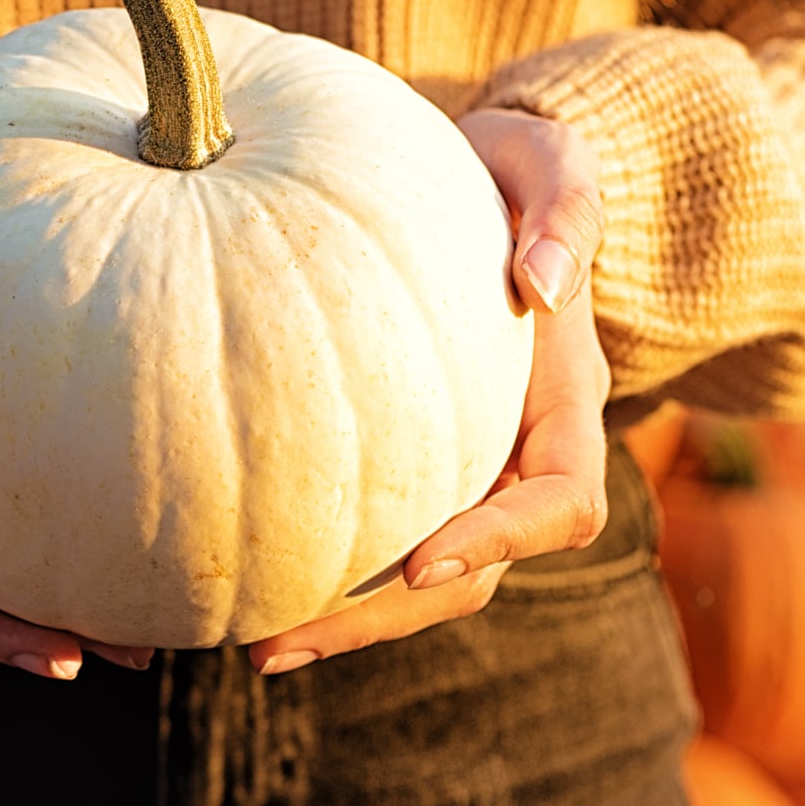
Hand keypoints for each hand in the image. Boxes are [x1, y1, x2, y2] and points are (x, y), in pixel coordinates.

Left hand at [248, 108, 611, 673]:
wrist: (479, 182)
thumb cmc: (515, 169)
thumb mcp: (552, 160)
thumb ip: (566, 207)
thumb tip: (543, 282)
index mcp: (565, 404)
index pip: (560, 503)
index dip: (500, 541)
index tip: (422, 560)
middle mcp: (516, 456)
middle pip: (473, 575)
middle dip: (386, 617)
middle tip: (284, 640)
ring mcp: (460, 470)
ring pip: (417, 579)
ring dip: (341, 621)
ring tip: (250, 644)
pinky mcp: (404, 466)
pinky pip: (370, 534)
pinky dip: (316, 569)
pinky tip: (238, 579)